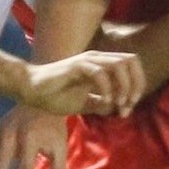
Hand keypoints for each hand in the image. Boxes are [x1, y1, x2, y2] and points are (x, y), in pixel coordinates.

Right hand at [18, 50, 146, 118]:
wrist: (31, 90)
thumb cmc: (55, 95)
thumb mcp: (84, 104)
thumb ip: (102, 105)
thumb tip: (118, 109)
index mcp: (101, 64)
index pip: (132, 65)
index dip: (137, 85)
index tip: (128, 107)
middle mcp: (97, 58)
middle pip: (131, 60)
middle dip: (135, 84)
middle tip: (127, 105)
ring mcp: (87, 60)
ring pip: (119, 64)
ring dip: (124, 86)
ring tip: (118, 104)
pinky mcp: (76, 66)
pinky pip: (100, 73)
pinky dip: (107, 89)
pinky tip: (103, 103)